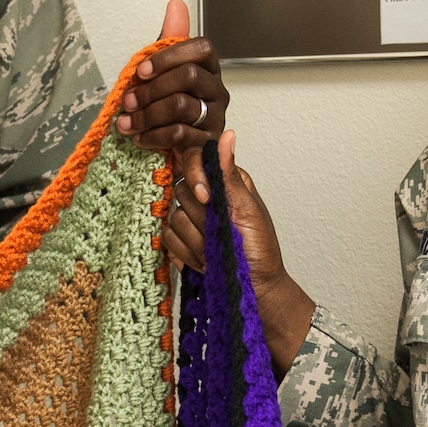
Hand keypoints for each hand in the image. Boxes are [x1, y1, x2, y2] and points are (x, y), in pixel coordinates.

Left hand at [115, 0, 227, 208]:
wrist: (171, 155)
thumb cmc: (164, 109)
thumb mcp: (160, 73)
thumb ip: (169, 41)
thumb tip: (176, 2)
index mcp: (209, 70)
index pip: (201, 50)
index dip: (169, 57)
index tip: (139, 71)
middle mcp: (218, 94)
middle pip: (189, 79)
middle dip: (152, 89)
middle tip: (127, 103)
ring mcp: (214, 121)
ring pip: (182, 109)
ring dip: (147, 117)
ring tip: (126, 125)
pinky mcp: (207, 147)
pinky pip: (184, 141)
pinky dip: (159, 141)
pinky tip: (139, 141)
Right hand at [164, 131, 314, 375]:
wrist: (254, 292)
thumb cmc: (260, 251)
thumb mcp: (247, 210)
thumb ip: (229, 174)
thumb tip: (226, 135)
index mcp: (226, 182)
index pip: (194, 160)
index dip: (195, 179)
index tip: (209, 200)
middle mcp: (207, 197)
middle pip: (181, 191)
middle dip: (201, 218)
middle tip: (221, 233)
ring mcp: (193, 220)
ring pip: (173, 219)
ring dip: (198, 242)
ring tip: (216, 252)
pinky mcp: (181, 242)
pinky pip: (168, 240)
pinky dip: (188, 254)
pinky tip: (206, 262)